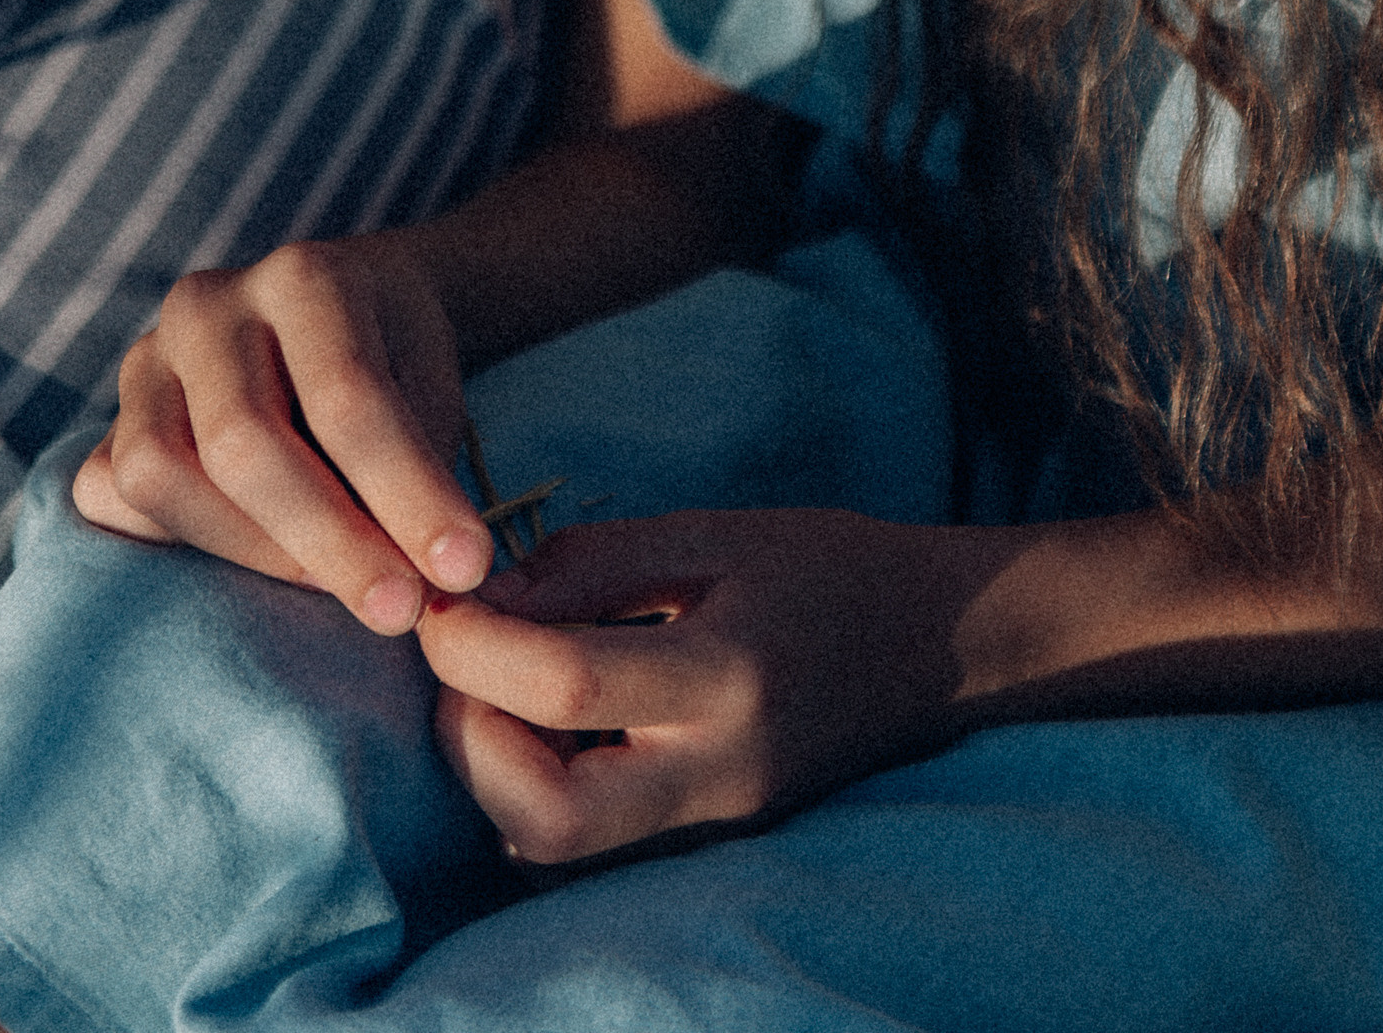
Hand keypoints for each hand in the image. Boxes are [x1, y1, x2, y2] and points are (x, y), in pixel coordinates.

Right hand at [72, 229, 495, 630]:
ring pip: (160, 471)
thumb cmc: (395, 366)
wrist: (347, 322)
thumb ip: (418, 469)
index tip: (462, 569)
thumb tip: (431, 582)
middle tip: (398, 608)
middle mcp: (207, 305)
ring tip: (330, 586)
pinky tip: (250, 566)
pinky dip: (172, 543)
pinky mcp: (109, 416)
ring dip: (250, 552)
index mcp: (302, 277)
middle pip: (244, 440)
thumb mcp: (432, 393)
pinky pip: (107, 492)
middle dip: (329, 541)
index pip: (346, 396)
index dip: (405, 493)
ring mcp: (146, 357)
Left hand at [418, 508, 962, 860]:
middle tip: (462, 663)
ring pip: (556, 850)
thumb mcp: (713, 532)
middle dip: (470, 741)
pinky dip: (536, 787)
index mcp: (729, 676)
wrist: (944, 645)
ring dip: (495, 771)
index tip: (438, 600)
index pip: (565, 683)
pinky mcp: (706, 841)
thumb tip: (482, 601)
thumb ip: (592, 563)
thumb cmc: (828, 566)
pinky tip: (546, 721)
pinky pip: (588, 844)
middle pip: (547, 820)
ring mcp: (715, 825)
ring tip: (499, 685)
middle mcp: (719, 774)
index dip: (475, 643)